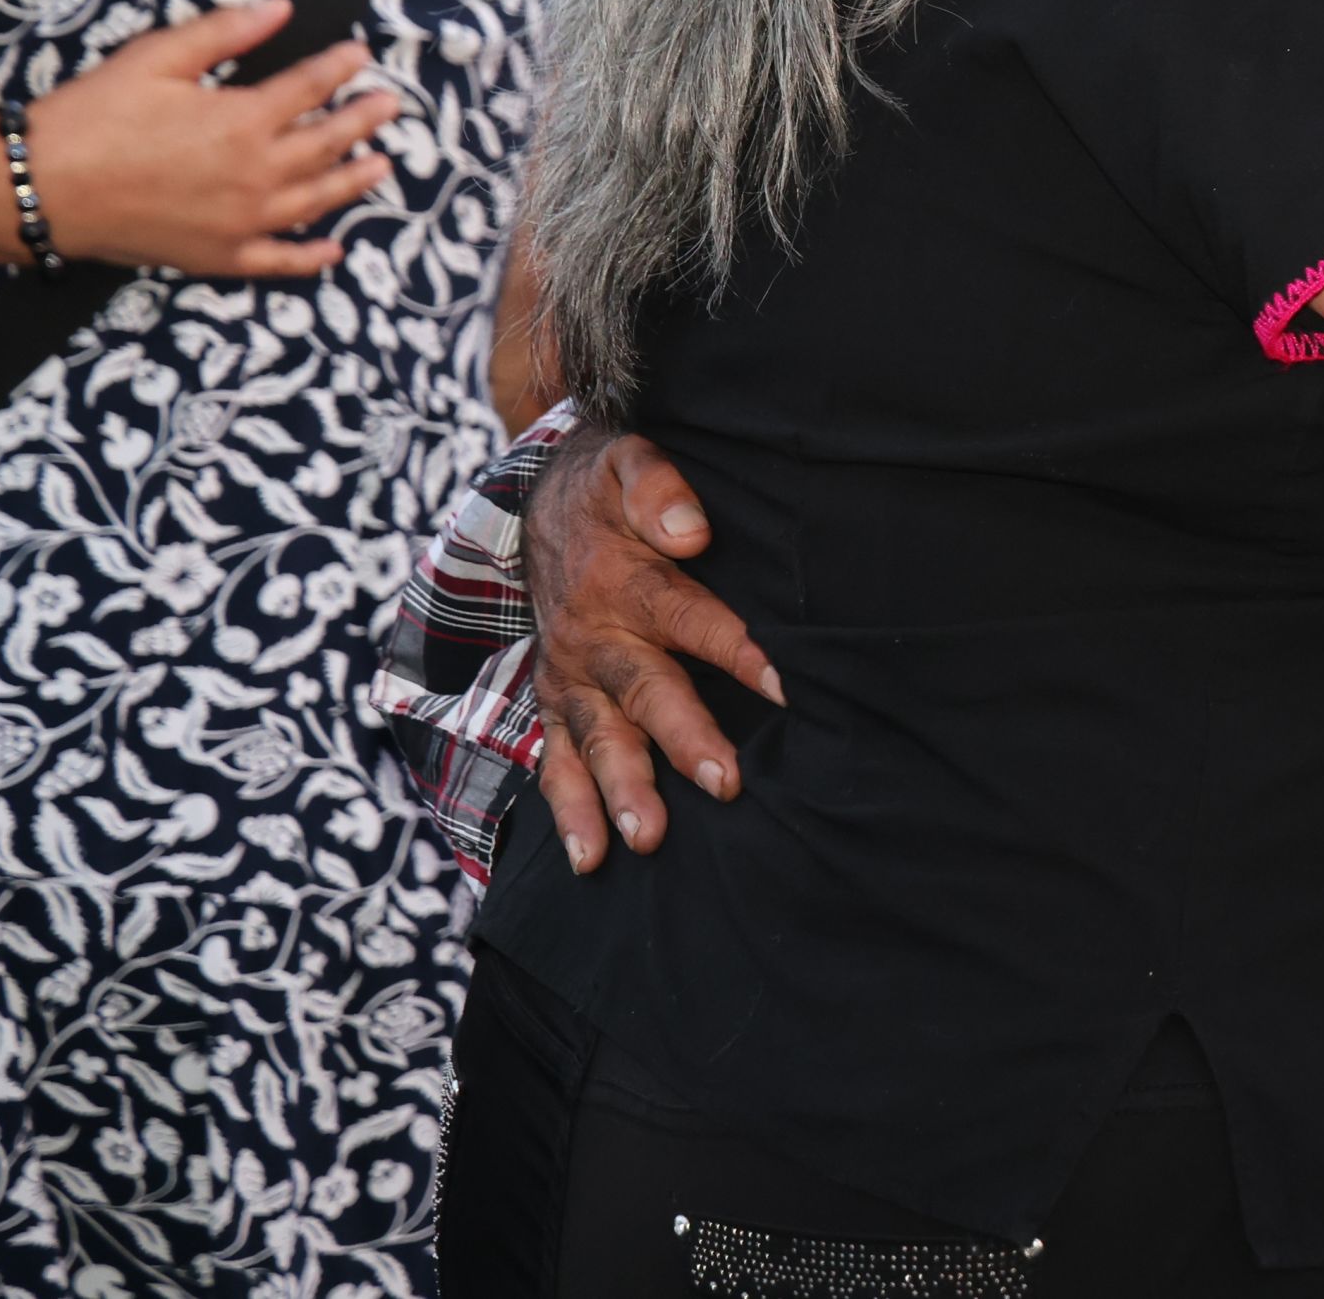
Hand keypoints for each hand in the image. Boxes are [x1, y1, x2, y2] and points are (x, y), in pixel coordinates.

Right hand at [26, 0, 401, 273]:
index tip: (360, 55)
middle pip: (325, 143)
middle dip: (361, 120)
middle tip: (388, 105)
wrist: (40, 187)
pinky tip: (333, 250)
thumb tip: (280, 7)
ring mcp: (241, 222)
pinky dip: (311, 257)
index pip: (309, 87)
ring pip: (316, 200)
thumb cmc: (93, 117)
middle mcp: (255, 175)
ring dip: (354, 181)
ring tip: (381, 164)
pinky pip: (278, 261)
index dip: (339, 68)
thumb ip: (224, 32)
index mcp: (242, 121)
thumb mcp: (157, 58)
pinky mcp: (217, 257)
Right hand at [525, 420, 781, 873]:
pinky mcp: (556, 703)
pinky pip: (554, 762)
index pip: (689, 617)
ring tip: (647, 840)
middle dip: (682, 738)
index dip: (736, 649)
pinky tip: (591, 861)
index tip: (784, 685)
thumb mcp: (628, 462)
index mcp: (626, 582)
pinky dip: (569, 812)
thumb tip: (692, 529)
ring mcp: (571, 677)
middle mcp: (595, 638)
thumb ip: (658, 489)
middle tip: (724, 782)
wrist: (539, 505)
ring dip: (621, 790)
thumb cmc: (607, 491)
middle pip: (644, 690)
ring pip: (596, 739)